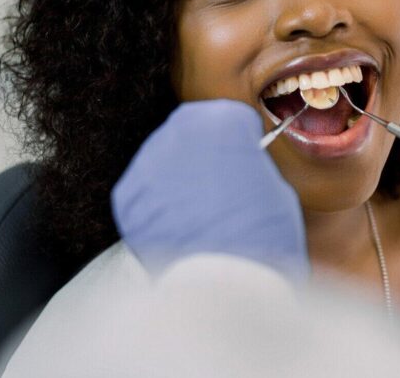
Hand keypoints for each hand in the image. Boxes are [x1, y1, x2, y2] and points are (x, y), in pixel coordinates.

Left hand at [111, 99, 308, 280]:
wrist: (223, 281)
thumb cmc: (261, 234)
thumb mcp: (273, 188)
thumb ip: (250, 167)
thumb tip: (239, 171)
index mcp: (221, 120)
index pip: (231, 119)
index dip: (242, 142)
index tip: (245, 160)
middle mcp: (178, 131)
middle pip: (192, 134)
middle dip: (205, 156)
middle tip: (221, 189)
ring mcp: (147, 163)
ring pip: (165, 162)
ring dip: (180, 181)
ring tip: (200, 214)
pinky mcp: (126, 196)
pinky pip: (146, 194)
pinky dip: (159, 208)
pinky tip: (180, 228)